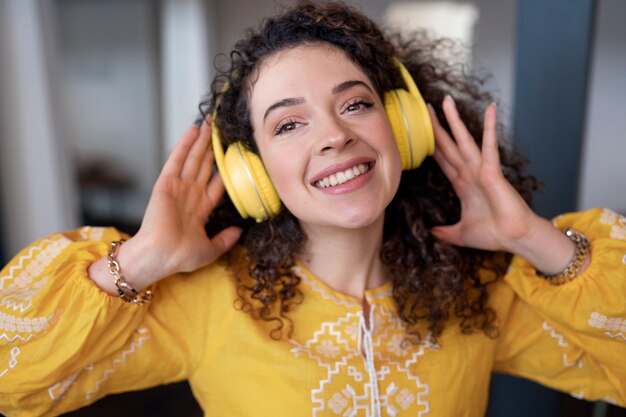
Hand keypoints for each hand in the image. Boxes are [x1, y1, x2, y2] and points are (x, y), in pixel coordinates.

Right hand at [120, 119, 241, 286]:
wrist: (160, 256)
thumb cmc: (180, 256)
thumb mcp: (210, 249)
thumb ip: (225, 239)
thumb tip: (240, 231)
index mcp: (200, 208)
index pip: (216, 184)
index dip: (224, 169)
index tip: (233, 156)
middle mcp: (190, 195)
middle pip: (205, 165)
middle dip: (212, 148)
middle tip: (221, 129)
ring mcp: (178, 187)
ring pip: (193, 158)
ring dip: (201, 141)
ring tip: (209, 123)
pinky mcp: (166, 183)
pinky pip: (177, 159)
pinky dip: (185, 145)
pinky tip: (193, 130)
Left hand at [427, 96, 540, 252]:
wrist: (515, 238)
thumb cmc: (493, 234)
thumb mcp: (460, 234)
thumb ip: (444, 232)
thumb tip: (430, 233)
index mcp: (461, 184)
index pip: (441, 160)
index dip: (430, 145)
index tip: (419, 132)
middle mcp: (469, 172)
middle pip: (447, 145)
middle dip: (435, 126)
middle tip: (424, 107)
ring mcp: (480, 169)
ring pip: (463, 140)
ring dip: (454, 120)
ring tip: (445, 100)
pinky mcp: (492, 171)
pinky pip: (489, 145)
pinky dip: (489, 127)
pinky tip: (490, 108)